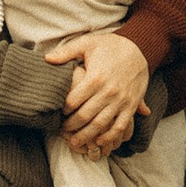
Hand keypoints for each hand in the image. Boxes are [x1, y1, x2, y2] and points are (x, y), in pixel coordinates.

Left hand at [41, 26, 149, 157]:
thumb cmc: (109, 46)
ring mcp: (121, 100)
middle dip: (71, 127)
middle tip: (62, 133)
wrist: (139, 49)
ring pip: (101, 125)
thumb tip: (47, 59)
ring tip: (75, 143)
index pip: (74, 101)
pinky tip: (99, 142)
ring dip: (87, 136)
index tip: (58, 114)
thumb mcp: (87, 43)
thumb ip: (66, 52)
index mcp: (95, 78)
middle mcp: (109, 91)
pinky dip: (110, 136)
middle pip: (85, 116)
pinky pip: (120, 126)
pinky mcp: (131, 105)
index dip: (63, 110)